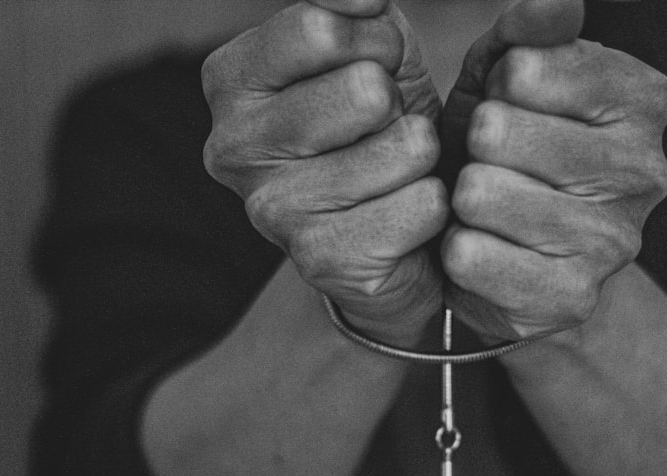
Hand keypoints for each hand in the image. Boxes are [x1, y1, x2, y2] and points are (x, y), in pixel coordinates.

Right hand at [202, 0, 447, 344]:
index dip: (378, 45)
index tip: (375, 73)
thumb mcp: (372, 52)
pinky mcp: (323, 261)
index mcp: (232, 81)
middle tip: (386, 137)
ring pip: (406, 147)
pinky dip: (434, 209)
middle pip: (365, 89)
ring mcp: (272, 211)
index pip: (319, 27)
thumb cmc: (381, 132)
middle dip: (403, 107)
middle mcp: (233, 148)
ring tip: (397, 177)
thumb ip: (357, 13)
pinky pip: (423, 205)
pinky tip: (406, 223)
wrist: (395, 236)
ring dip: (423, 160)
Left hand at [440, 0, 666, 340]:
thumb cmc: (508, 151)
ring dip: (463, 200)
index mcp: (642, 101)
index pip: (524, 70)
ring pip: (482, 195)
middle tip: (489, 165)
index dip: (493, 90)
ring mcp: (614, 243)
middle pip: (498, 132)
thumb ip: (528, 31)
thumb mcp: (509, 77)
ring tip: (484, 208)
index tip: (508, 111)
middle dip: (473, 146)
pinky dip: (458, 251)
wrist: (513, 251)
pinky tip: (480, 249)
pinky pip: (472, 257)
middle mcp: (645, 172)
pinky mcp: (572, 299)